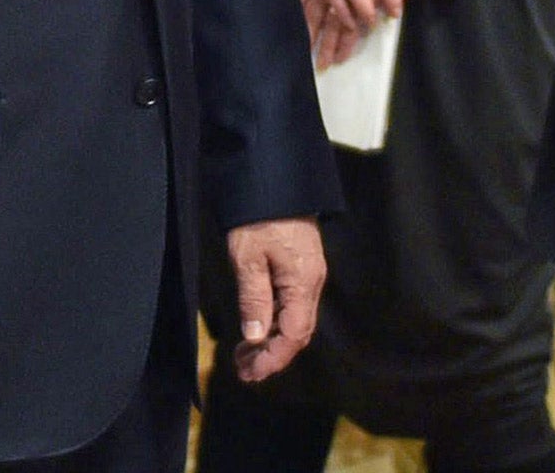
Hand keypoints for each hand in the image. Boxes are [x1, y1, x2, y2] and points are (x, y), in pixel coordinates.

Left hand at [227, 217, 325, 383]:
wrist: (276, 182)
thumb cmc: (260, 218)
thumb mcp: (249, 258)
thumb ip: (254, 299)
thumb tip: (254, 337)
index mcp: (303, 282)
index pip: (294, 334)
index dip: (273, 358)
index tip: (249, 372)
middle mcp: (312, 282)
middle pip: (298, 332)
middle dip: (272, 356)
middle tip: (242, 370)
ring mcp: (310, 276)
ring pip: (296, 321)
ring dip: (272, 342)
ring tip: (244, 356)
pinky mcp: (302, 269)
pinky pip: (294, 307)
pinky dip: (276, 325)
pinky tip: (257, 329)